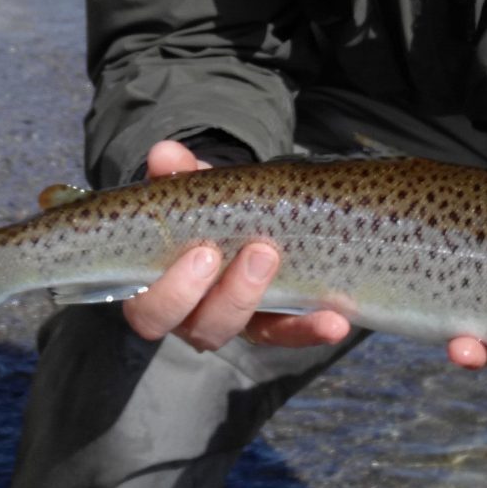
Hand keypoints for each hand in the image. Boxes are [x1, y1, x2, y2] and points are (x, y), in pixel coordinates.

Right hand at [118, 140, 351, 351]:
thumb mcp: (189, 191)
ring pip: (247, 333)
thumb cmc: (202, 212)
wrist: (238, 217)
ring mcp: (237, 322)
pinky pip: (290, 333)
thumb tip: (165, 154)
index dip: (174, 292)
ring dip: (267, 300)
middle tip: (258, 252)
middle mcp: (194, 317)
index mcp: (160, 291)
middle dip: (231, 294)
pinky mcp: (274, 323)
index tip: (204, 252)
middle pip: (202, 329)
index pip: (151, 312)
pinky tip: (335, 322)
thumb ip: (176, 174)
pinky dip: (311, 329)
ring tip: (280, 260)